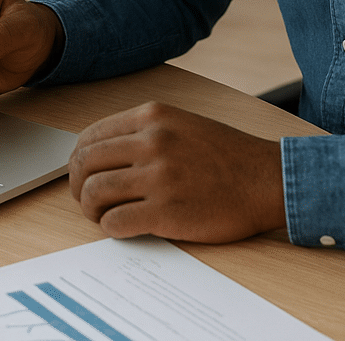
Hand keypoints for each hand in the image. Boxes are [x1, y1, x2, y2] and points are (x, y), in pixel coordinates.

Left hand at [69, 102, 284, 242]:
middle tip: (84, 198)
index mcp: (151, 116)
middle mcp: (151, 141)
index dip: (78, 159)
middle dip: (77, 184)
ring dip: (89, 208)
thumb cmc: (225, 154)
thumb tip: (99, 153)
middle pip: (85, 163)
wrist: (267, 179)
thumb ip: (141, 132)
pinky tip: (119, 227)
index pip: (90, 136)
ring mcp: (158, 176)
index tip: (81, 173)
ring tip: (100, 214)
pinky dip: (108, 227)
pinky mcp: (166, 211)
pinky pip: (115, 221)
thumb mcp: (179, 123)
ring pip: (95, 192)